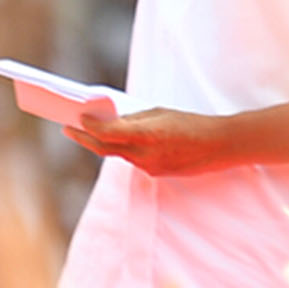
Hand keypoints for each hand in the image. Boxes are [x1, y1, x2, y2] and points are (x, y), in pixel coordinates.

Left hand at [64, 103, 245, 175]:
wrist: (220, 145)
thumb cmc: (190, 122)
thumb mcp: (160, 113)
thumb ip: (135, 119)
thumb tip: (111, 120)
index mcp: (147, 135)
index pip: (107, 134)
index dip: (89, 127)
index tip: (76, 118)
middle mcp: (145, 154)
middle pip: (106, 149)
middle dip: (85, 138)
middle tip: (68, 128)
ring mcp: (150, 167)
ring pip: (119, 155)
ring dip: (104, 144)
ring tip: (88, 131)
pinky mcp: (156, 174)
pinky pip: (134, 161)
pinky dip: (125, 150)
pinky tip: (119, 142)